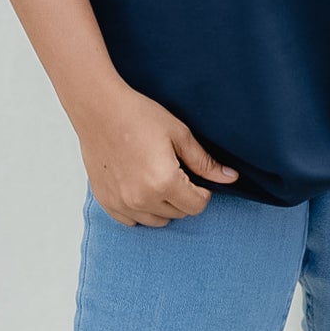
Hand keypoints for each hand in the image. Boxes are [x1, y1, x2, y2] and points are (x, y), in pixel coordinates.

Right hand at [77, 81, 239, 225]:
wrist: (99, 109)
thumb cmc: (138, 116)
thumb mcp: (179, 134)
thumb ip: (205, 162)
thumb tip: (230, 178)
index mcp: (164, 182)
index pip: (198, 206)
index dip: (203, 190)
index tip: (195, 175)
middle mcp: (143, 199)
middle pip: (179, 214)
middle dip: (184, 196)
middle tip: (175, 170)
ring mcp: (123, 204)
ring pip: (157, 220)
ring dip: (163, 205)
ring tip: (157, 176)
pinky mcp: (107, 202)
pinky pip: (132, 221)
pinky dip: (140, 209)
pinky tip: (139, 185)